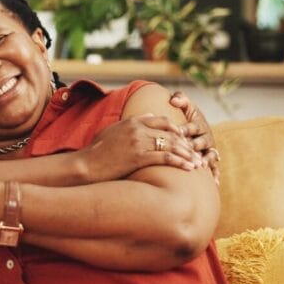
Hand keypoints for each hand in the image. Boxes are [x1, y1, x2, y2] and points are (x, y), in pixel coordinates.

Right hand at [78, 113, 201, 182]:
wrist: (86, 165)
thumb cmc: (96, 151)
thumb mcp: (112, 130)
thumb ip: (131, 122)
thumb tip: (148, 115)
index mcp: (132, 121)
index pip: (161, 120)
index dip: (175, 129)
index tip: (183, 138)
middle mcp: (137, 128)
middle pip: (170, 132)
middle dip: (186, 143)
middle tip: (196, 152)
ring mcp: (138, 142)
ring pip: (171, 145)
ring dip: (187, 154)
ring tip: (197, 162)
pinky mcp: (139, 157)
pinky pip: (166, 158)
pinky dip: (180, 162)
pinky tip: (189, 168)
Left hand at [169, 91, 220, 182]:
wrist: (194, 127)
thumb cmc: (186, 116)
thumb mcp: (185, 106)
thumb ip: (180, 99)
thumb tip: (173, 99)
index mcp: (199, 124)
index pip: (193, 126)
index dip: (186, 129)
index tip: (179, 132)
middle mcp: (206, 137)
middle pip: (201, 142)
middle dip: (195, 147)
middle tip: (189, 151)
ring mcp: (210, 149)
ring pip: (210, 155)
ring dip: (206, 161)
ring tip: (201, 167)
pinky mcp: (211, 159)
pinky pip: (215, 168)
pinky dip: (215, 175)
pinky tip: (214, 184)